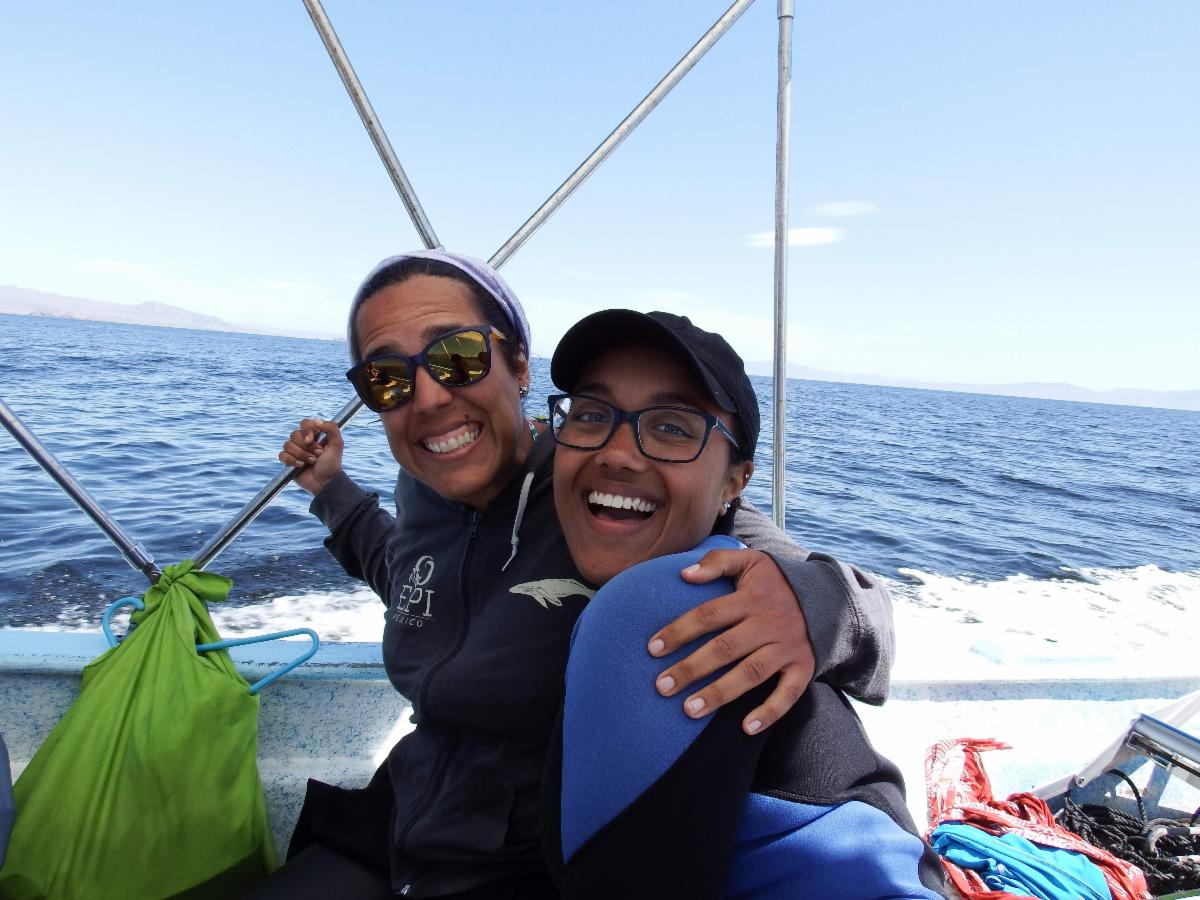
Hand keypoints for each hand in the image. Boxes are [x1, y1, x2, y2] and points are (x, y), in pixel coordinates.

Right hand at [278, 418, 344, 494]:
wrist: (325, 482)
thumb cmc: (332, 463)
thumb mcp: (337, 444)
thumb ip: (331, 428)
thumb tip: (316, 420)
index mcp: (315, 434)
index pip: (304, 423)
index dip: (306, 430)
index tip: (312, 439)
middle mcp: (303, 440)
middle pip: (294, 434)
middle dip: (306, 447)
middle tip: (318, 455)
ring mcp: (295, 450)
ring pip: (287, 445)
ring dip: (301, 455)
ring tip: (312, 461)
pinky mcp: (288, 461)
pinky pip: (282, 455)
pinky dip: (292, 460)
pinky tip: (301, 466)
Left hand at [647, 548, 814, 734]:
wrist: (827, 596)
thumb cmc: (775, 582)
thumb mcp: (751, 560)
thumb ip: (718, 561)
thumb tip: (685, 574)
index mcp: (751, 598)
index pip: (708, 615)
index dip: (679, 631)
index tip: (652, 649)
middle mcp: (769, 623)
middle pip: (725, 648)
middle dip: (691, 669)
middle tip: (662, 687)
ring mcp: (788, 647)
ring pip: (751, 673)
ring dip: (720, 693)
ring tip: (689, 710)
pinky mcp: (804, 667)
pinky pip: (789, 693)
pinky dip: (770, 712)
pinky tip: (746, 728)